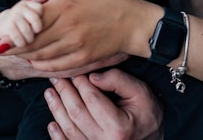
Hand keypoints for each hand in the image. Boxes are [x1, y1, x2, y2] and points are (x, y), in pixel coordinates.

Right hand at [0, 0, 42, 48]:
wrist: (0, 24)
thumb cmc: (20, 21)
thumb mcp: (29, 13)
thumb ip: (40, 13)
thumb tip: (52, 10)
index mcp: (28, 3)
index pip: (40, 9)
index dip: (40, 20)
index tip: (36, 25)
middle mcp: (20, 7)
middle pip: (36, 19)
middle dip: (37, 30)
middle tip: (34, 34)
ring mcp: (14, 16)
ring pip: (28, 31)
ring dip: (29, 39)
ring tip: (28, 40)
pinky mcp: (8, 26)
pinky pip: (19, 38)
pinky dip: (21, 43)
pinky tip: (20, 43)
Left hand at [12, 0, 142, 70]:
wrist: (130, 21)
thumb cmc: (102, 1)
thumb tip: (31, 5)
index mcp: (64, 5)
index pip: (30, 23)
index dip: (12, 34)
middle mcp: (67, 26)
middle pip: (33, 42)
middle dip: (14, 49)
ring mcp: (76, 44)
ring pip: (43, 55)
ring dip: (26, 57)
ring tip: (15, 56)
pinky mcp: (84, 58)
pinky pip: (58, 66)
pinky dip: (43, 66)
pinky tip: (36, 62)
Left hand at [44, 69, 162, 139]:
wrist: (153, 139)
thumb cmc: (147, 114)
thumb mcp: (140, 92)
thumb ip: (118, 80)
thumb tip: (92, 76)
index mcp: (119, 127)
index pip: (92, 99)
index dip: (80, 82)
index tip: (73, 69)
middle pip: (77, 113)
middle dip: (64, 92)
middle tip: (56, 77)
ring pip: (69, 129)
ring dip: (56, 109)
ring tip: (50, 93)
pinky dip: (58, 135)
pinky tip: (52, 123)